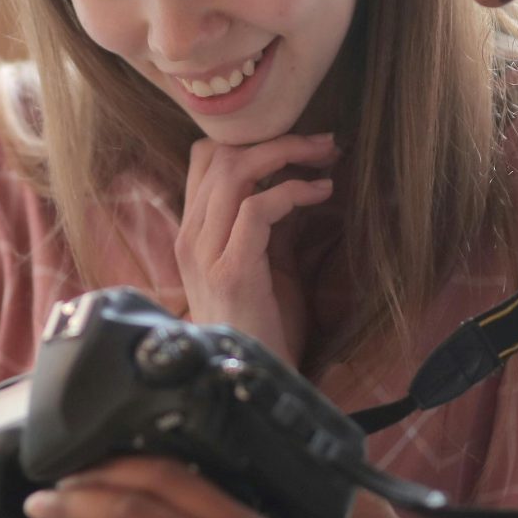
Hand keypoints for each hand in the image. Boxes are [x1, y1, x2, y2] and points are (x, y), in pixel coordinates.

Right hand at [176, 133, 337, 363]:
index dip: (252, 140)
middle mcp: (190, 236)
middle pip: (220, 155)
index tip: (299, 145)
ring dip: (287, 154)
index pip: (205, 158)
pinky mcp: (230, 270)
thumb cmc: (264, 323)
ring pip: (233, 171)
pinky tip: (321, 193)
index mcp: (194, 231)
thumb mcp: (267, 260)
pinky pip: (255, 208)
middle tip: (324, 142)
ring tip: (326, 158)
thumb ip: (273, 221)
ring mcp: (204, 253)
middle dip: (278, 138)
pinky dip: (293, 191)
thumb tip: (300, 178)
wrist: (256, 379)